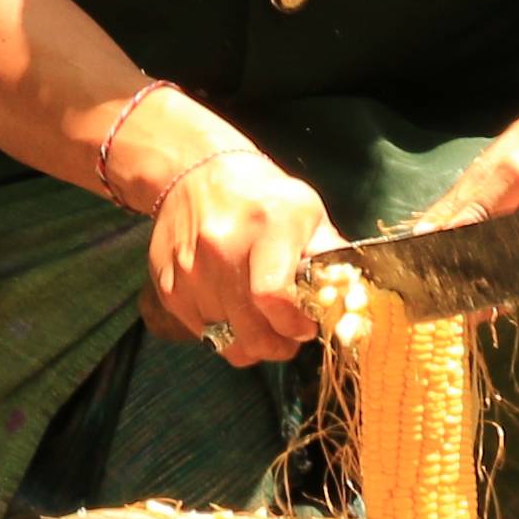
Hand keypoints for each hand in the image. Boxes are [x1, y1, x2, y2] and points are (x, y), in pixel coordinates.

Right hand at [148, 138, 330, 366]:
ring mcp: (190, 272)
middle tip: (289, 336)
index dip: (293, 324)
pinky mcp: (169, 289)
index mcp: (266, 225)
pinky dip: (224, 334)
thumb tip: (349, 298)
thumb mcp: (305, 210)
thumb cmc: (259, 194)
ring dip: (252, 342)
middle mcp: (221, 249)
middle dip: (278, 346)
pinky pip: (203, 336)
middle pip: (252, 331)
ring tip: (262, 322)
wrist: (193, 173)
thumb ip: (329, 255)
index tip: (306, 325)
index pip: (273, 297)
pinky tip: (234, 311)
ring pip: (227, 342)